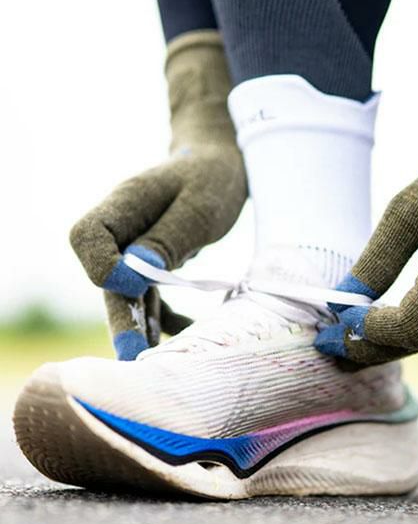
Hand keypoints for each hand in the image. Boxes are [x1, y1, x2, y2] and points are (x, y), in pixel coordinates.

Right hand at [70, 31, 246, 359]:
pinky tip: (184, 332)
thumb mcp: (199, 205)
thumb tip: (134, 275)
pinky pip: (150, 293)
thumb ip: (167, 238)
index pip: (88, 238)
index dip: (105, 268)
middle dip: (121, 315)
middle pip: (107, 276)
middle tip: (134, 356)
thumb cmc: (212, 175)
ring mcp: (138, 245)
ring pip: (128, 291)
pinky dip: (162, 316)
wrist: (222, 162)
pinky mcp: (156, 259)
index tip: (135, 284)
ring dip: (140, 325)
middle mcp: (125, 227)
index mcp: (126, 203)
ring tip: (155, 362)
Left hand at [316, 40, 417, 364]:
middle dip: (372, 348)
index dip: (367, 334)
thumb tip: (340, 304)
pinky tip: (395, 323)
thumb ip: (373, 265)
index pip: (408, 328)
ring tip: (355, 337)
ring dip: (396, 341)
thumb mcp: (403, 213)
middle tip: (333, 346)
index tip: (334, 328)